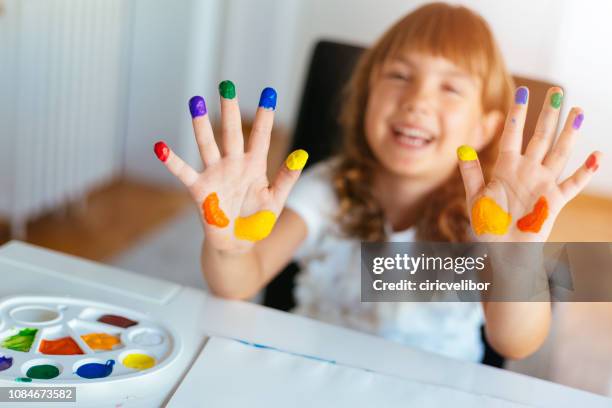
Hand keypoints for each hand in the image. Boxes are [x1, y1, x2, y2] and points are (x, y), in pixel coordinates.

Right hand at [154, 81, 307, 252]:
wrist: (237, 245)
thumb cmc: (257, 222)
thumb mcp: (276, 200)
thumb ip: (286, 178)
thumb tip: (301, 154)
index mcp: (254, 166)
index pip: (260, 136)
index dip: (265, 116)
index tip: (269, 92)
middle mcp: (233, 165)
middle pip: (231, 132)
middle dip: (230, 110)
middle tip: (227, 85)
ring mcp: (215, 175)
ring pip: (207, 145)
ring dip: (200, 125)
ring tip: (195, 101)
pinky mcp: (200, 190)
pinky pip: (184, 172)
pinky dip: (172, 161)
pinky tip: (161, 146)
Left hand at [458, 86, 601, 241]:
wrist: (503, 251)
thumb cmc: (488, 225)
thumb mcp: (475, 197)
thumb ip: (470, 172)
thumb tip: (461, 148)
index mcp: (506, 167)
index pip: (513, 135)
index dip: (518, 113)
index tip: (522, 91)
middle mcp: (527, 170)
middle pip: (540, 137)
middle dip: (548, 115)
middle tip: (557, 91)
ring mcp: (543, 183)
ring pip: (559, 153)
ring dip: (568, 133)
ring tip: (577, 111)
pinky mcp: (555, 200)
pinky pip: (573, 184)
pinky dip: (585, 171)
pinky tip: (596, 155)